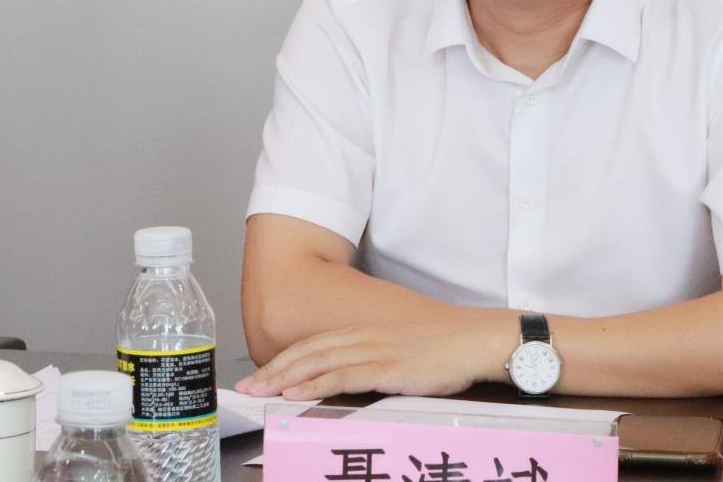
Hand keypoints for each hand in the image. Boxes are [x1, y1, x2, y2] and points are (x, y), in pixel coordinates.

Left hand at [234, 311, 509, 399]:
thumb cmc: (447, 346)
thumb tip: (358, 377)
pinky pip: (341, 376)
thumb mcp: (404, 346)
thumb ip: (378, 358)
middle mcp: (364, 335)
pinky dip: (313, 384)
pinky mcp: (386, 366)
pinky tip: (295, 393)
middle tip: (247, 386)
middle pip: (308, 351)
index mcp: (367, 329)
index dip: (285, 358)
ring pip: (317, 362)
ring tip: (260, 391)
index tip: (262, 373)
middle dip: (273, 369)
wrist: (475, 339)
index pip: (316, 343)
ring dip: (284, 377)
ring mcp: (374, 349)